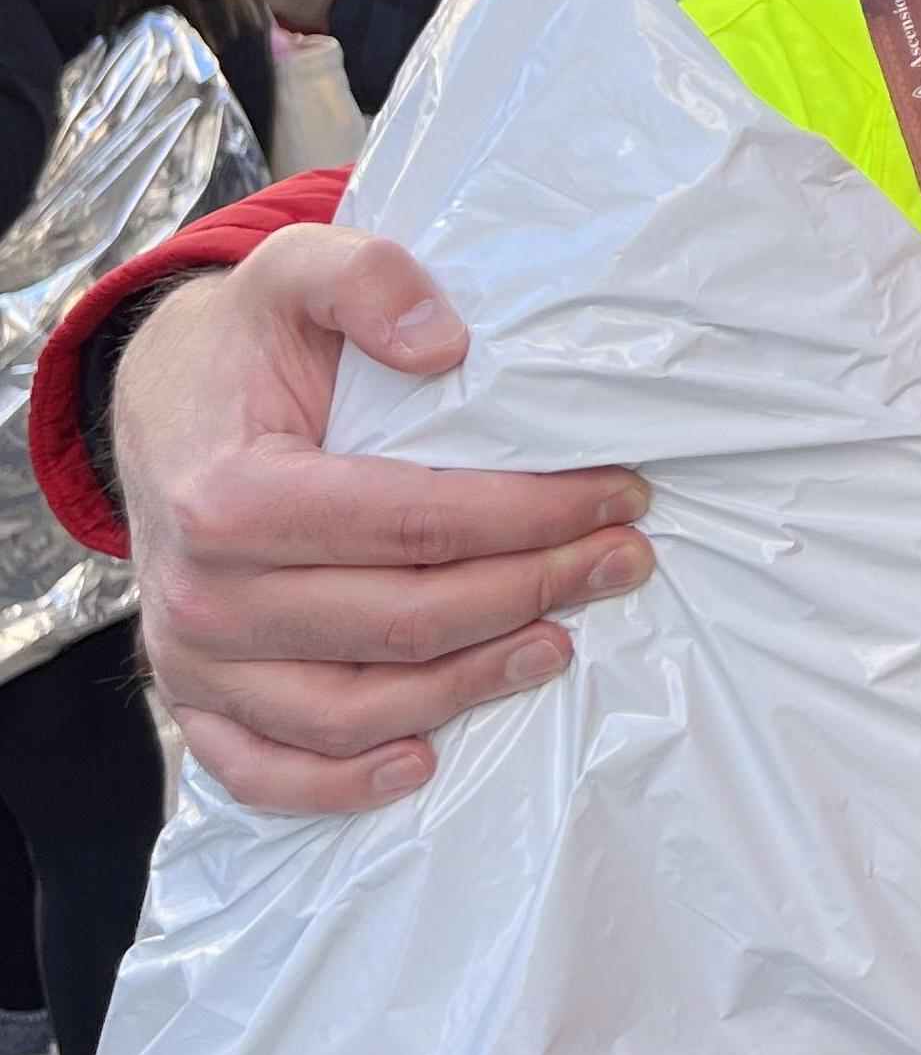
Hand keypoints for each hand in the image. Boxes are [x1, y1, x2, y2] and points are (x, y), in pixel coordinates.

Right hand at [117, 226, 653, 813]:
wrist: (162, 402)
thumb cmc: (249, 345)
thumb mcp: (296, 271)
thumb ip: (366, 279)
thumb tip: (442, 343)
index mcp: (232, 494)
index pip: (417, 523)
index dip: (533, 514)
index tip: (621, 495)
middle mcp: (206, 591)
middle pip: (404, 618)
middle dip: (533, 590)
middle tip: (623, 559)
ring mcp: (194, 657)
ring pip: (353, 706)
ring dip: (471, 685)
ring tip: (563, 642)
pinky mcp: (196, 698)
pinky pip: (262, 769)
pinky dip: (340, 783)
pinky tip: (423, 761)